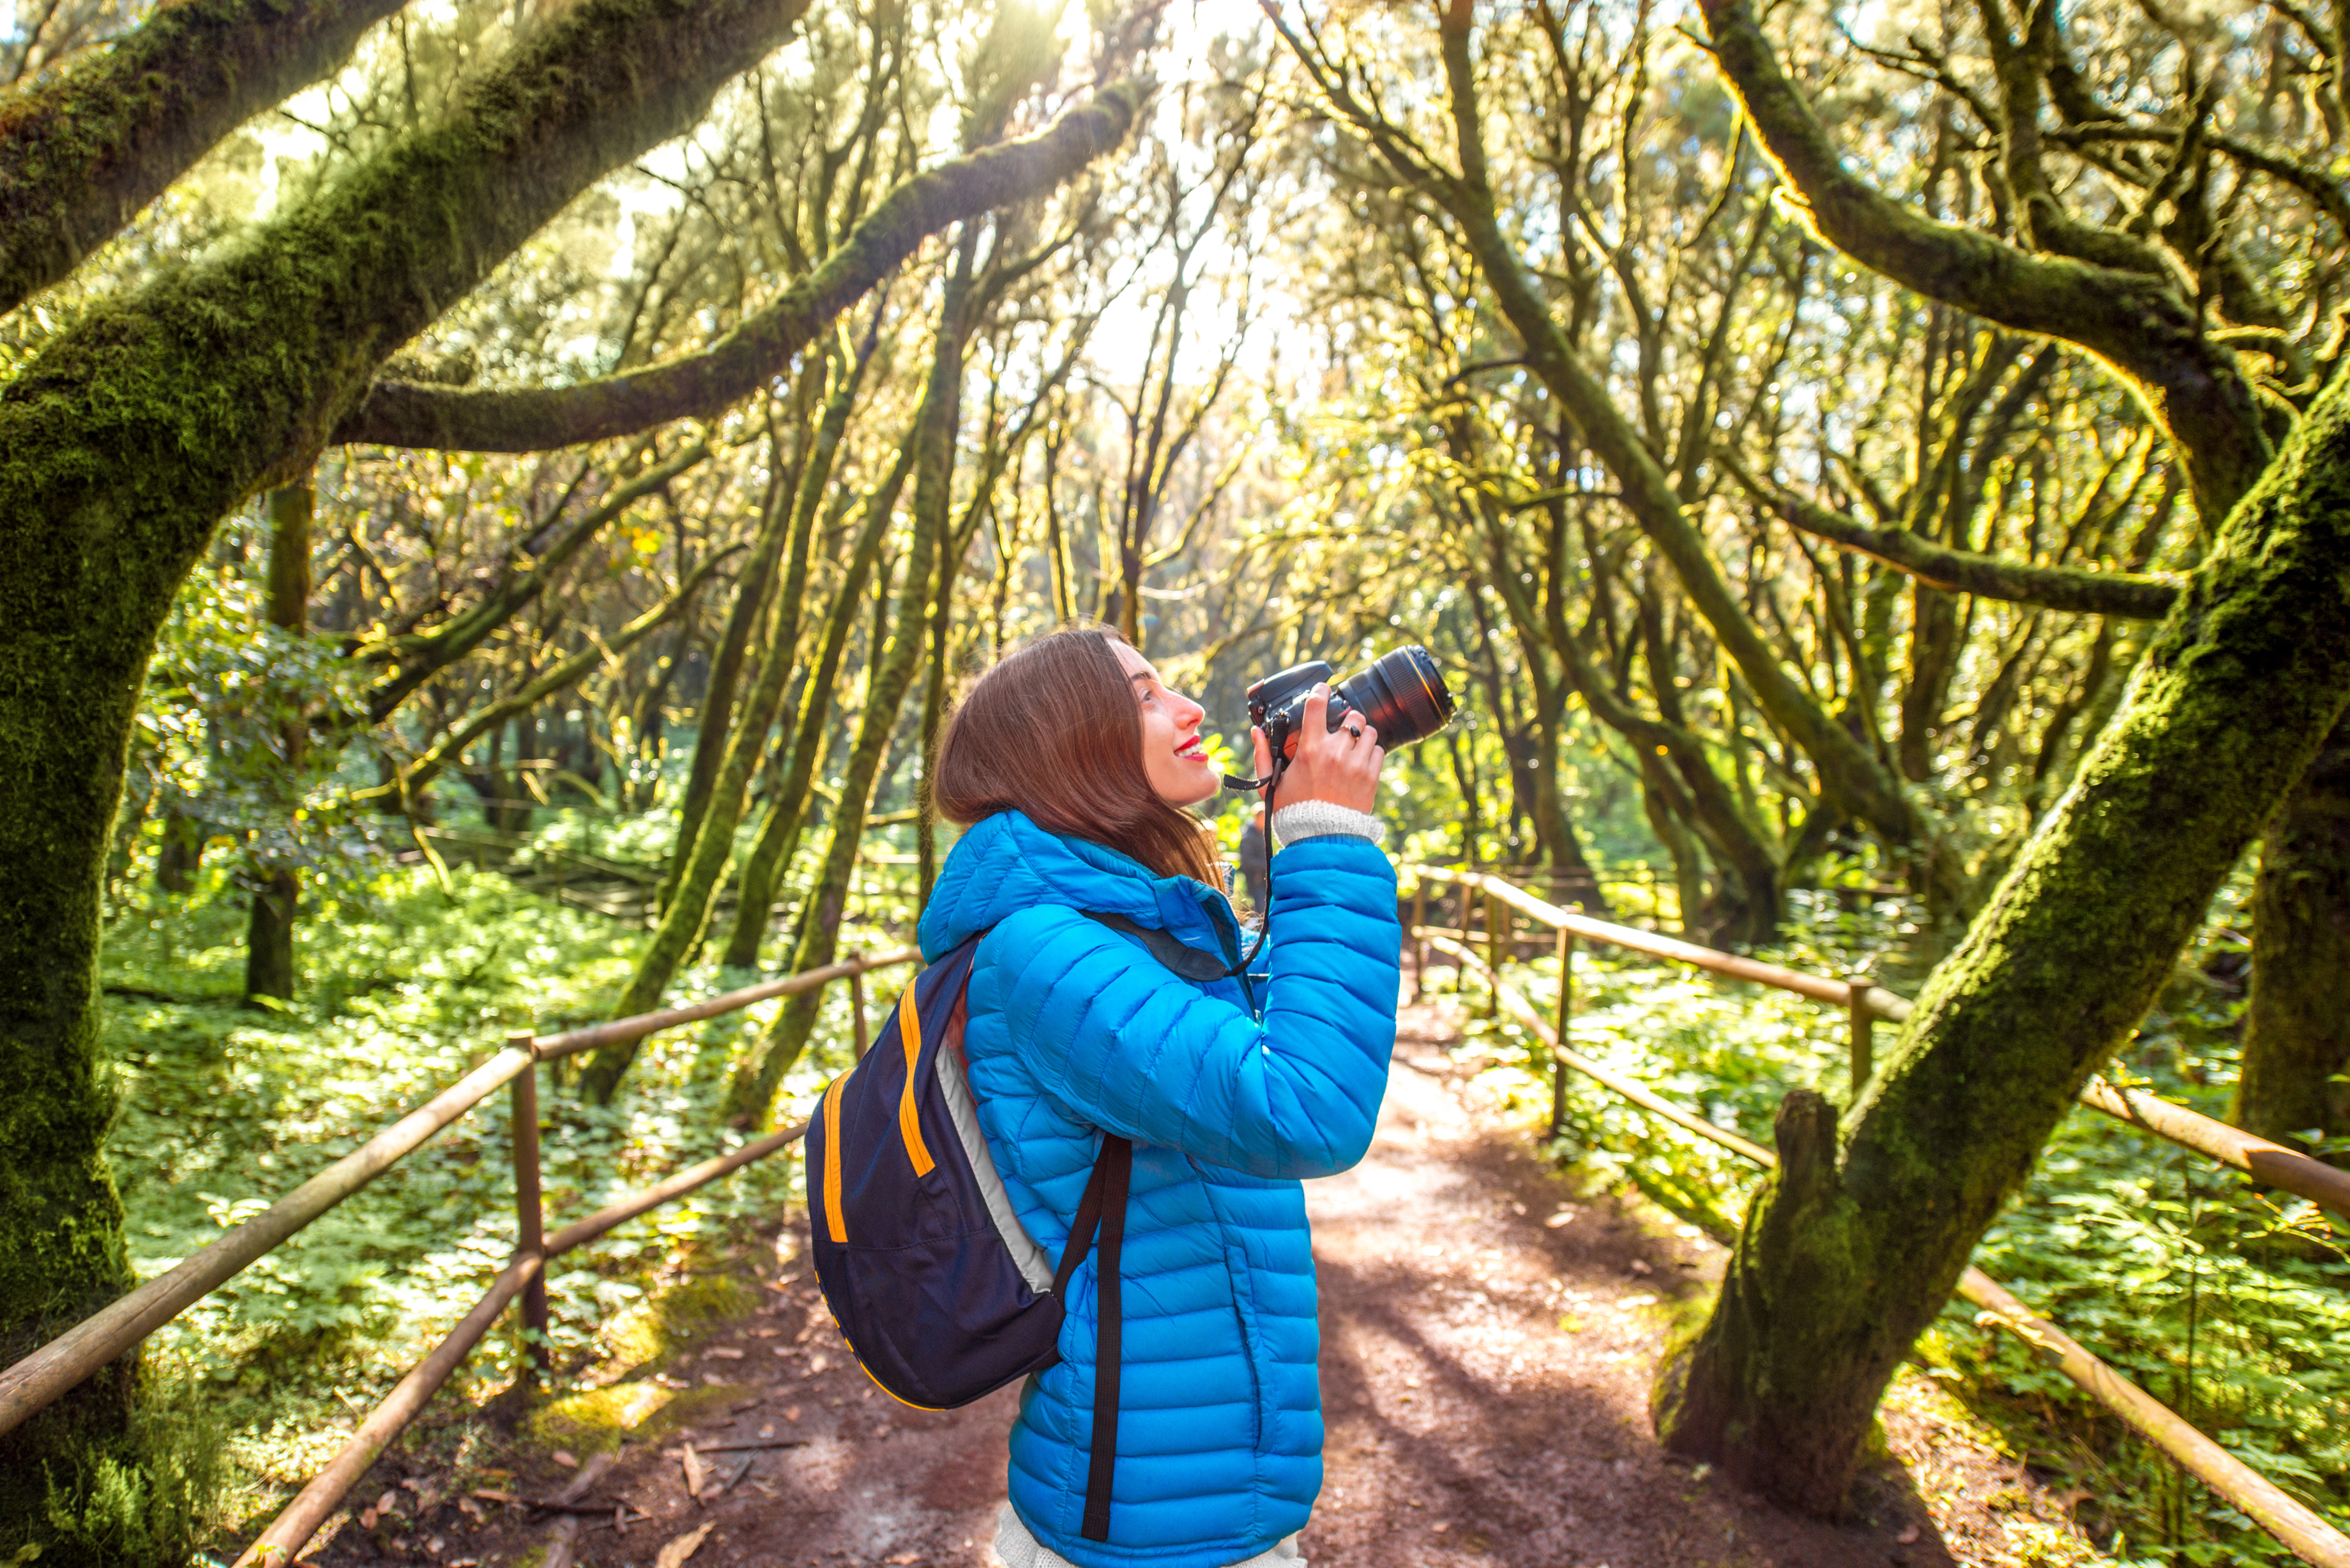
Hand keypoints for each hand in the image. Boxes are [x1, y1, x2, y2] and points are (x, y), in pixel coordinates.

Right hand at [1252, 683, 1382, 813]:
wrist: (1321, 839)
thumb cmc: (1294, 812)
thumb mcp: (1271, 785)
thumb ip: (1263, 756)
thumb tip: (1256, 732)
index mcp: (1310, 750)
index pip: (1316, 705)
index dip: (1321, 691)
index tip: (1323, 689)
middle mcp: (1335, 752)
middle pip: (1351, 715)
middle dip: (1346, 719)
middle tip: (1340, 729)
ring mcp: (1356, 764)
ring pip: (1368, 731)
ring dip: (1361, 734)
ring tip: (1352, 745)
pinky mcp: (1371, 776)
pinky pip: (1379, 750)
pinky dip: (1371, 752)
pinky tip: (1360, 761)